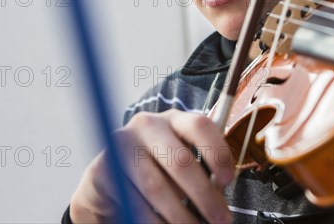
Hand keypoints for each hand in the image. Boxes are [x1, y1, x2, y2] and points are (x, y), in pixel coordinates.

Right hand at [69, 110, 234, 222]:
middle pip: (180, 161)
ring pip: (157, 187)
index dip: (217, 152)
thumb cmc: (158, 168)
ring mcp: (123, 144)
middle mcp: (148, 125)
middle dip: (204, 196)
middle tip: (221, 220)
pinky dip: (154, 222)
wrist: (111, 178)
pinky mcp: (104, 168)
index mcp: (175, 119)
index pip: (200, 126)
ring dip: (180, 215)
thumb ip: (202, 169)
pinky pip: (134, 202)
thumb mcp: (181, 160)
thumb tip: (219, 196)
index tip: (229, 180)